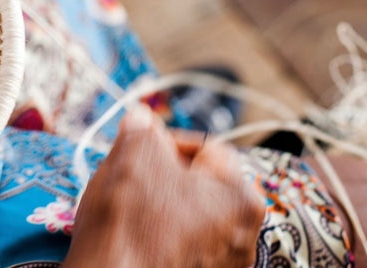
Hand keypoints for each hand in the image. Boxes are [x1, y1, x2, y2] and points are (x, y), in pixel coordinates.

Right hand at [63, 107, 264, 267]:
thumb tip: (141, 117)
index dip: (164, 140)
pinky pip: (178, 242)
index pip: (204, 146)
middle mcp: (243, 237)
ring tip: (126, 205)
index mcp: (241, 199)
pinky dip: (156, 232)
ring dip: (155, 201)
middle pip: (196, 181)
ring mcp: (222, 265)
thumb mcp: (133, 154)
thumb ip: (142, 127)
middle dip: (159, 171)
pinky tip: (130, 233)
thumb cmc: (129, 223)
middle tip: (129, 173)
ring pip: (184, 212)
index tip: (138, 146)